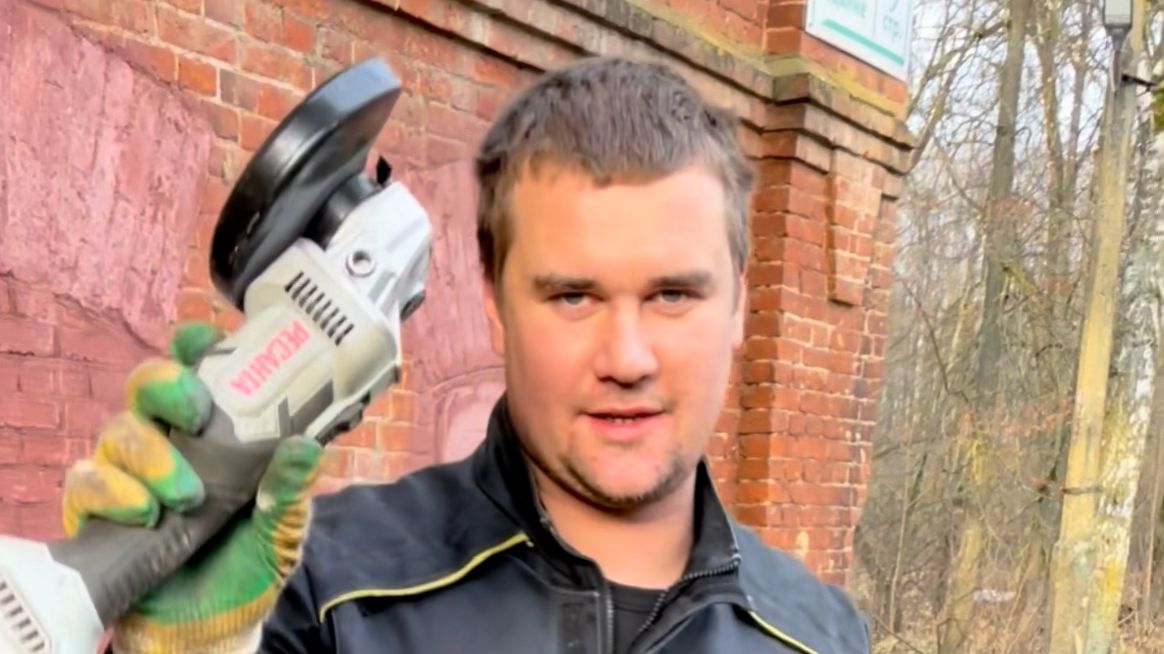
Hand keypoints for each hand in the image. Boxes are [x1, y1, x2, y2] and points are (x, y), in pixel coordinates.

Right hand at [60, 321, 322, 653]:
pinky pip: (86, 480)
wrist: (210, 626)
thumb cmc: (249, 564)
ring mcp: (130, 473)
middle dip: (166, 387)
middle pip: (148, 384)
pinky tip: (144, 515)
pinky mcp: (100, 509)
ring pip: (119, 431)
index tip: (206, 338)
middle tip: (194, 414)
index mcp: (218, 433)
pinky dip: (114, 493)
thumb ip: (292, 490)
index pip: (199, 370)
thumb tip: (307, 447)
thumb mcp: (283, 530)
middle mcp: (170, 441)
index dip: (196, 345)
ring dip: (151, 457)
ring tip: (185, 497)